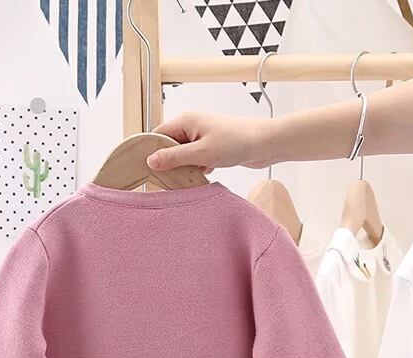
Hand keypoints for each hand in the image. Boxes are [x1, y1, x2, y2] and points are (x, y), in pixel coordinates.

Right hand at [146, 113, 274, 172]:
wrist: (266, 143)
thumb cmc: (237, 141)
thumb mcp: (202, 153)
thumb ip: (175, 158)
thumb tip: (150, 161)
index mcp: (186, 121)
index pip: (157, 136)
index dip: (151, 153)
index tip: (147, 171)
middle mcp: (192, 127)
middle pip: (169, 147)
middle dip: (169, 164)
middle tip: (168, 180)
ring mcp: (202, 137)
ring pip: (182, 156)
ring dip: (184, 169)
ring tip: (188, 179)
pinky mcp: (211, 147)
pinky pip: (195, 160)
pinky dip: (196, 169)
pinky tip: (203, 175)